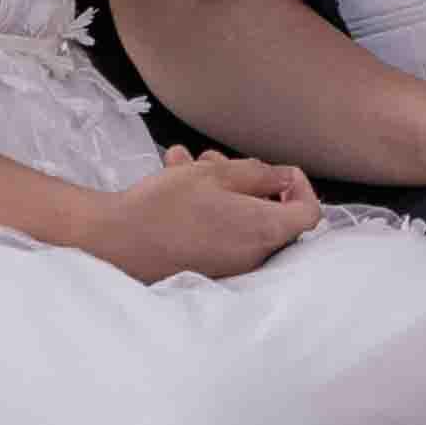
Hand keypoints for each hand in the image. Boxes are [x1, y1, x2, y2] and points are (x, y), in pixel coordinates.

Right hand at [89, 148, 323, 282]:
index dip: (301, 187)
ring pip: (239, 216)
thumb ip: (260, 174)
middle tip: (220, 159)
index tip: (279, 172)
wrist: (116, 241)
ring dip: (219, 186)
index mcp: (263, 230)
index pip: (310, 213)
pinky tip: (176, 176)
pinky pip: (218, 230)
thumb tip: (285, 178)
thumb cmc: (165, 206)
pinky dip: (205, 205)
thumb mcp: (216, 174)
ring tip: (188, 161)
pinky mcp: (207, 266)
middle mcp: (253, 254)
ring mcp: (230, 264)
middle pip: (271, 213)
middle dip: (247, 179)